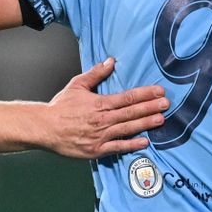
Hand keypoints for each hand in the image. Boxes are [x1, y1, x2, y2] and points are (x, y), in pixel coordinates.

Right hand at [44, 59, 165, 158]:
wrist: (45, 128)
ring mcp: (101, 136)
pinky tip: (144, 142)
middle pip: (132, 112)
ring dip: (146, 124)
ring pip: (128, 128)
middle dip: (151, 107)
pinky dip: (132, 145)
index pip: (128, 97)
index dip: (146, 94)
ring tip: (161, 120)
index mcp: (100, 103)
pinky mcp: (97, 150)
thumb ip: (95, 74)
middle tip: (167, 104)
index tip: (159, 92)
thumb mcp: (77, 85)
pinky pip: (118, 147)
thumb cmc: (60, 107)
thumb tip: (110, 61)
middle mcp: (103, 119)